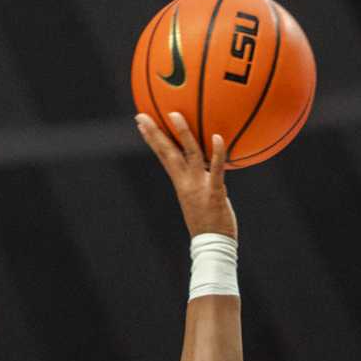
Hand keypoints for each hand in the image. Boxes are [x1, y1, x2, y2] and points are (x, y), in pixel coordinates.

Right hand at [137, 112, 235, 239]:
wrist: (212, 245)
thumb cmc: (208, 223)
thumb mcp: (199, 198)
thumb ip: (200, 180)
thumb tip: (205, 166)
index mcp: (181, 183)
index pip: (163, 156)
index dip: (152, 139)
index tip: (142, 122)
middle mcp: (186, 183)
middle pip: (168, 153)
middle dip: (155, 133)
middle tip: (144, 116)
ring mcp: (199, 187)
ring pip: (189, 155)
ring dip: (182, 134)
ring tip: (175, 115)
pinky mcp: (215, 193)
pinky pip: (217, 170)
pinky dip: (218, 153)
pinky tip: (219, 136)